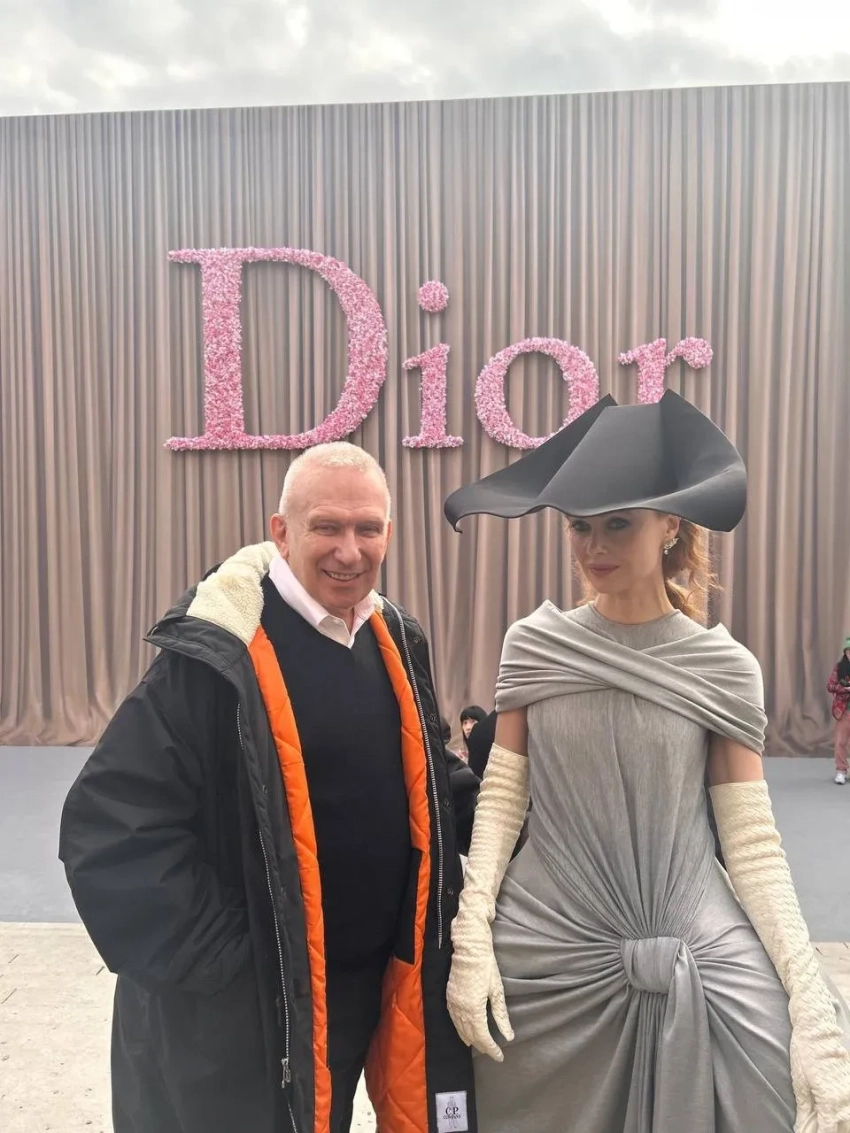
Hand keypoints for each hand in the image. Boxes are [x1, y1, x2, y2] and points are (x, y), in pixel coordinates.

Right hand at [446, 917, 512, 1061]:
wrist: (469, 948)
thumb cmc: (486, 967)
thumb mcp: (497, 992)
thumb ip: (501, 1016)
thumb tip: (509, 1037)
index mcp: (474, 1010)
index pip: (483, 1037)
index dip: (491, 1049)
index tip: (500, 1056)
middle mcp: (461, 1010)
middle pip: (471, 1035)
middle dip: (482, 1046)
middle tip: (492, 1053)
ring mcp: (453, 1003)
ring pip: (460, 1029)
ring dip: (470, 1039)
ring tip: (479, 1046)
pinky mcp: (448, 996)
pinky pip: (453, 1019)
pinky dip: (459, 1029)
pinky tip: (464, 1031)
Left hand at [788, 1002, 849, 1132]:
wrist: (816, 1027)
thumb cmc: (804, 1052)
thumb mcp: (800, 1083)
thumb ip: (806, 1110)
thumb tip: (802, 1128)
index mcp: (830, 1100)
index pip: (829, 1131)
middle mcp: (845, 1098)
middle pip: (844, 1128)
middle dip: (833, 1132)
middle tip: (817, 1131)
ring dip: (841, 1126)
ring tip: (828, 1125)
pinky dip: (845, 1114)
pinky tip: (838, 1116)